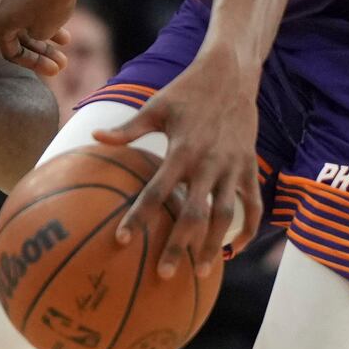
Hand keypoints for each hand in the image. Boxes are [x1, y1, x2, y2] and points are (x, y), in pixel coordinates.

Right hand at [0, 0, 82, 74]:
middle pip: (17, 32)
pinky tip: (61, 13)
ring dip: (44, 29)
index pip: (11, 51)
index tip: (54, 70)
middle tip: (62, 61)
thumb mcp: (43, 31)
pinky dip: (42, 7)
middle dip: (42, 49)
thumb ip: (35, 38)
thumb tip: (35, 33)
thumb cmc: (53, 1)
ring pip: (24, 13)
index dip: (34, 64)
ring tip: (67, 40)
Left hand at [101, 52, 263, 277]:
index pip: (156, 191)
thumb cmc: (187, 91)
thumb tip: (95, 138)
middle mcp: (208, 164)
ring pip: (225, 216)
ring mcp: (232, 168)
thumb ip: (128, 129)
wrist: (231, 75)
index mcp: (181, 150)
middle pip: (193, 214)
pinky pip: (253, 205)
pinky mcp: (249, 168)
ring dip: (213, 245)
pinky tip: (233, 250)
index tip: (121, 239)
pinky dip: (248, 229)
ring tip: (201, 272)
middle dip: (178, 246)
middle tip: (163, 274)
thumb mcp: (155, 106)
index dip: (139, 216)